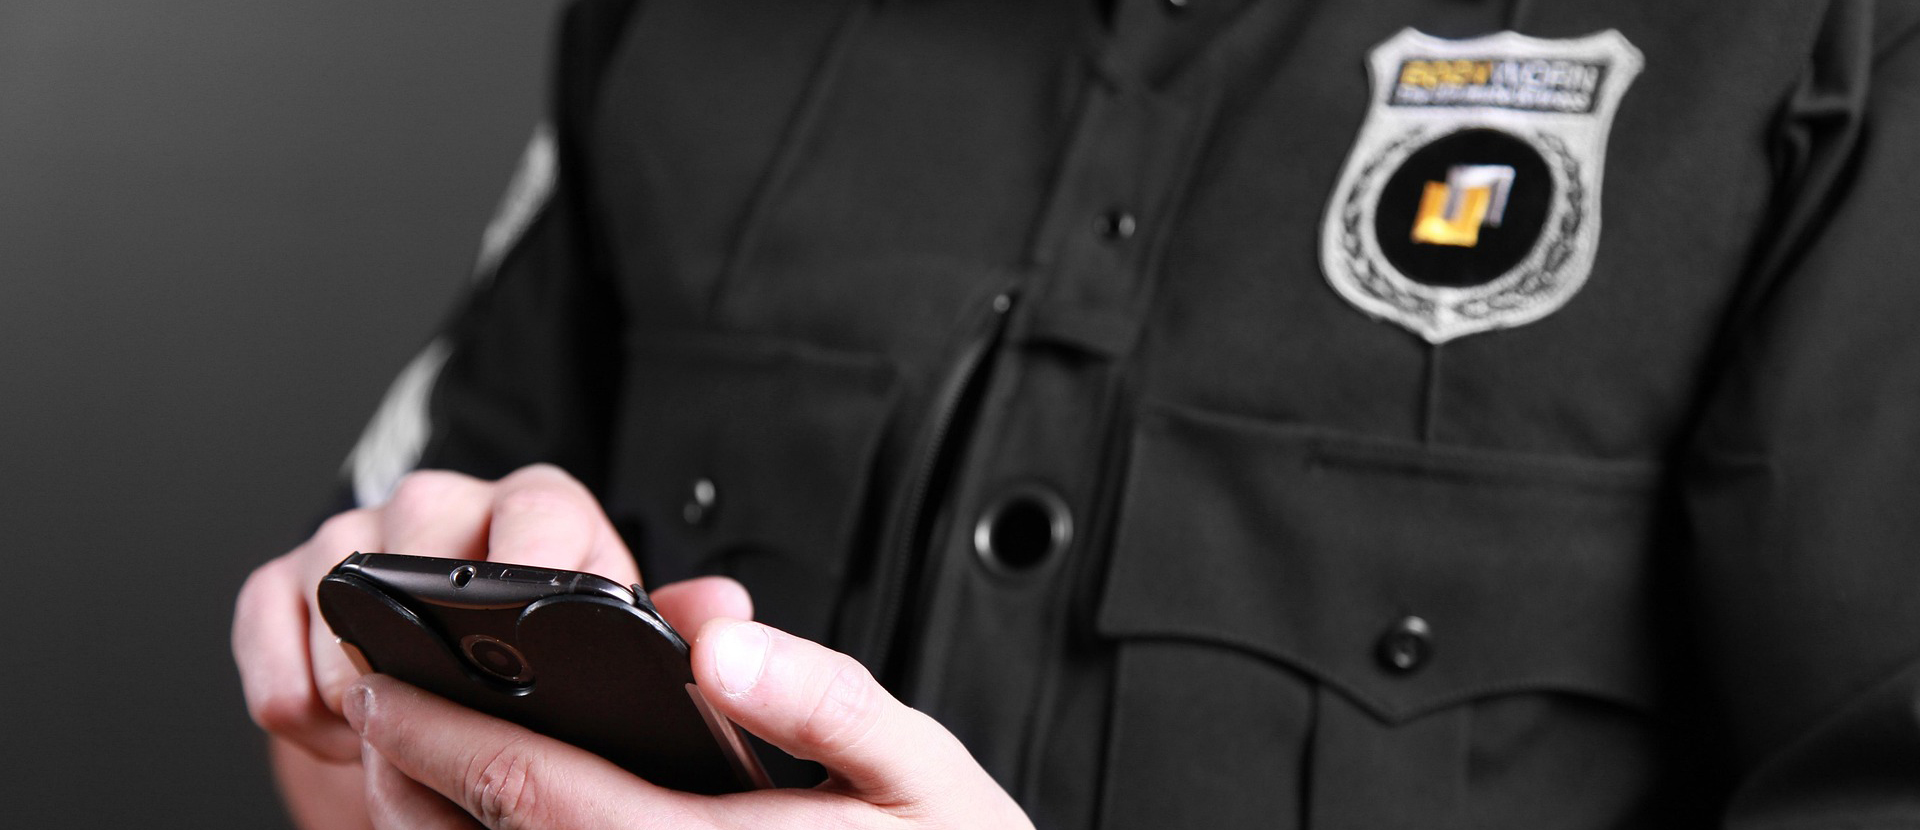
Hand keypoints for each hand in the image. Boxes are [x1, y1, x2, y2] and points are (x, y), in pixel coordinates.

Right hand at [232, 464, 646, 762]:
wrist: (463, 676)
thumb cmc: (550, 651)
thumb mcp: (618, 636)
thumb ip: (675, 623)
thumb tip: (723, 610)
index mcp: (540, 510)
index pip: (536, 514)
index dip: (528, 575)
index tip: (521, 649)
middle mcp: (444, 506)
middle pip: (413, 540)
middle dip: (423, 642)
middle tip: (443, 714)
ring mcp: (356, 537)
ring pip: (333, 589)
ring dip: (355, 684)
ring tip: (398, 734)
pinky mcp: (283, 584)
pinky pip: (265, 630)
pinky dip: (290, 695)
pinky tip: (336, 728)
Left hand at [348, 617, 1034, 829]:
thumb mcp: (925, 772)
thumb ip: (827, 700)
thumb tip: (719, 642)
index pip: (534, 790)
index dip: (439, 730)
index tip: (383, 673)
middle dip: (404, 772)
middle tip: (367, 696)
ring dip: (427, 824)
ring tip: (401, 754)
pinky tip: (488, 816)